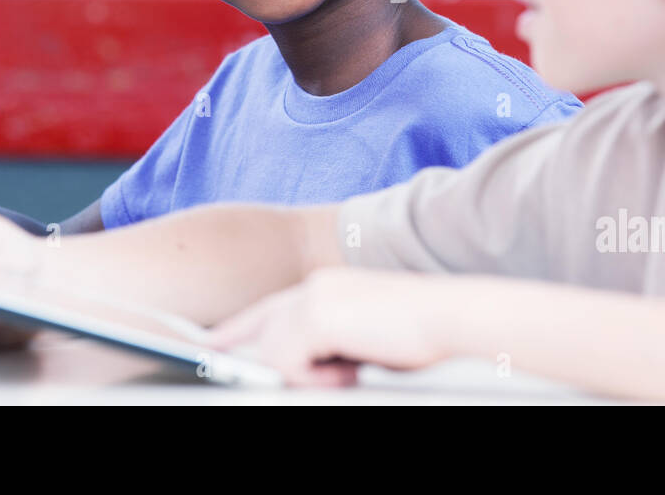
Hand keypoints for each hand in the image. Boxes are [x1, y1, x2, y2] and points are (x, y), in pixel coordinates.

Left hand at [205, 267, 453, 386]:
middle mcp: (314, 286)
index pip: (268, 311)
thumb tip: (295, 370)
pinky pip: (288, 362)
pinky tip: (353, 370)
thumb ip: (325, 347)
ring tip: (354, 371)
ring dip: (308, 375)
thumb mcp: (362, 339)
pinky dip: (317, 378)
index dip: (237, 331)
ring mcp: (313, 297)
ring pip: (273, 351)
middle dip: (255, 358)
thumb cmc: (421, 334)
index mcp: (325, 286)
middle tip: (260, 365)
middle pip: (261, 330)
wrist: (451, 316)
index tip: (212, 347)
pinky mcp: (316, 316)